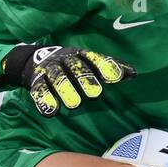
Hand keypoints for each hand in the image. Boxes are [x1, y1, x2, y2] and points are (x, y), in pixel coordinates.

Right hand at [0, 44, 135, 116]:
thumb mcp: (88, 63)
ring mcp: (49, 69)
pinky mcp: (35, 81)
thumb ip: (109, 68)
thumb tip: (134, 74)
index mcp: (80, 54)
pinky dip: (44, 101)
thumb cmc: (71, 65)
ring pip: (57, 78)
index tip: (117, 77)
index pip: (94, 58)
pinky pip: (39, 90)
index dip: (105, 67)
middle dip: (85, 79)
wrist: (32, 60)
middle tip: (96, 95)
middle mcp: (64, 59)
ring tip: (74, 105)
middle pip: (75, 67)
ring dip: (65, 90)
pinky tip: (51, 112)